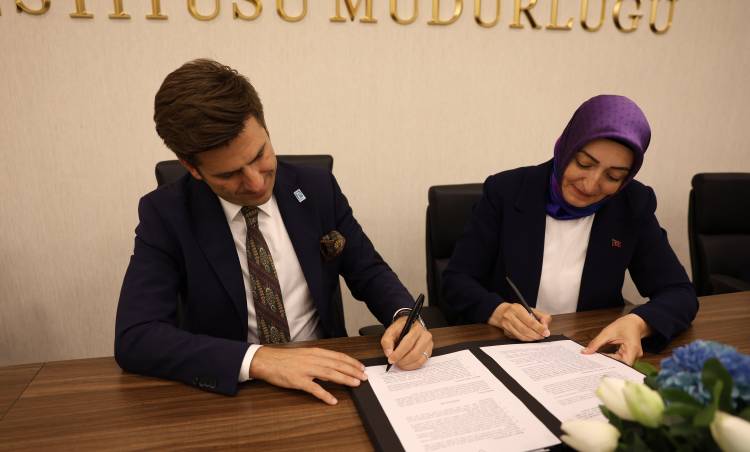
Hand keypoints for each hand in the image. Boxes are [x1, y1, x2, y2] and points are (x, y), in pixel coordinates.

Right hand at [248, 346, 366, 404]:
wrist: (267, 360)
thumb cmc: (285, 358)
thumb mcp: (305, 354)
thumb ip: (319, 360)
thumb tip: (333, 367)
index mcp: (315, 352)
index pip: (338, 356)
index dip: (352, 362)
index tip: (361, 367)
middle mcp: (313, 359)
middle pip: (338, 365)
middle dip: (353, 371)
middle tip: (364, 377)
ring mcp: (306, 370)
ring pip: (330, 374)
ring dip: (345, 379)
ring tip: (355, 384)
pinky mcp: (298, 381)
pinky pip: (314, 389)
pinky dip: (325, 395)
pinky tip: (332, 400)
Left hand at [381, 316, 433, 370]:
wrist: (410, 327)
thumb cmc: (401, 329)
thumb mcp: (391, 330)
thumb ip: (387, 341)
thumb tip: (389, 353)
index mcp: (416, 328)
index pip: (408, 343)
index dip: (398, 353)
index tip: (391, 359)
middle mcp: (425, 336)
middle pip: (414, 353)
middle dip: (402, 360)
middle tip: (394, 362)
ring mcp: (429, 345)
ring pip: (418, 360)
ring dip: (406, 364)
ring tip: (399, 363)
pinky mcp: (429, 352)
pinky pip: (421, 363)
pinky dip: (411, 366)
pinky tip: (405, 364)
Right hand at [489, 302, 551, 340]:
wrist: (501, 312)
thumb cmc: (517, 310)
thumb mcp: (529, 309)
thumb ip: (541, 316)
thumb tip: (545, 326)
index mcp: (517, 309)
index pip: (530, 321)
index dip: (539, 328)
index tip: (546, 332)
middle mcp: (510, 317)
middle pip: (525, 330)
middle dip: (536, 335)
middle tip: (543, 336)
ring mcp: (506, 325)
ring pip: (521, 335)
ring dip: (532, 338)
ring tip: (538, 337)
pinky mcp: (506, 332)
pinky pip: (518, 338)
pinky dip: (526, 339)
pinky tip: (531, 338)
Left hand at [582, 314, 652, 364]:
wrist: (634, 321)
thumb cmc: (625, 324)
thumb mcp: (607, 332)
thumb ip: (596, 343)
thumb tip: (586, 351)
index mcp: (633, 349)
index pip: (623, 364)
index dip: (612, 366)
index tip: (599, 364)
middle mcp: (634, 355)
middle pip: (621, 365)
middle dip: (608, 364)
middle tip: (595, 362)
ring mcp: (632, 355)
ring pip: (619, 363)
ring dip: (609, 361)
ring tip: (598, 360)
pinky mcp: (628, 355)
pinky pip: (619, 360)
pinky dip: (611, 358)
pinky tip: (603, 357)